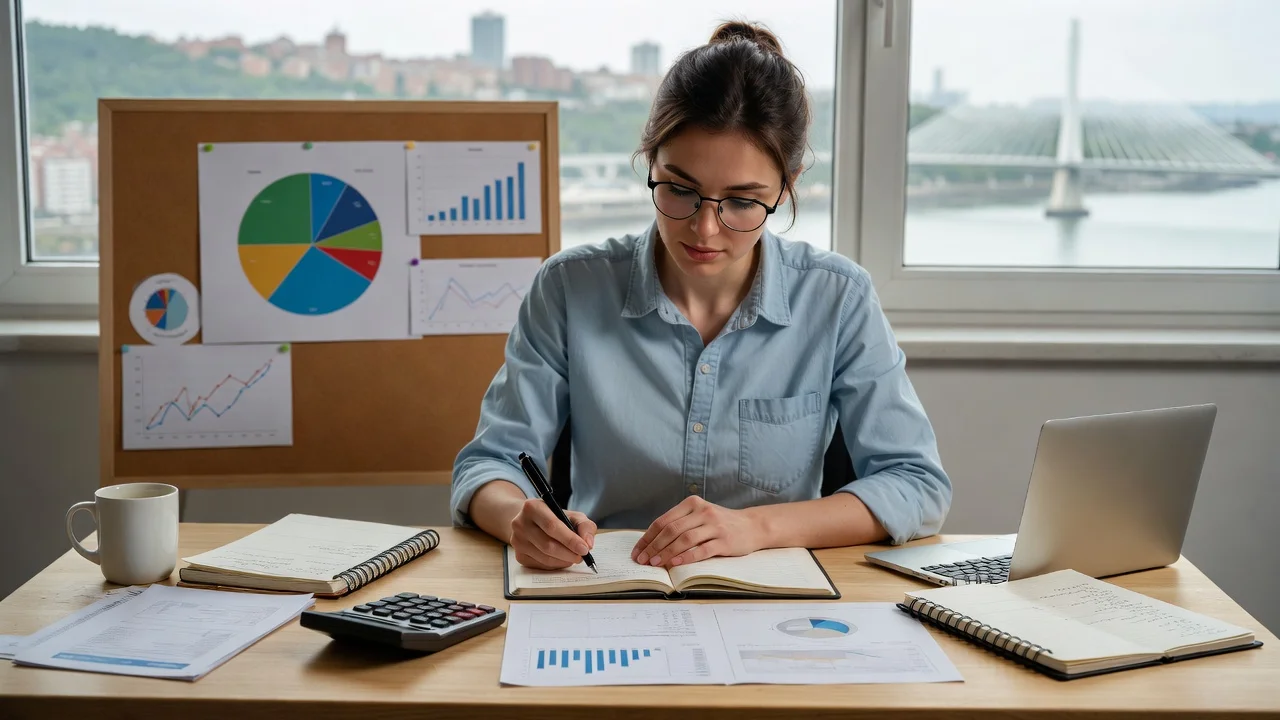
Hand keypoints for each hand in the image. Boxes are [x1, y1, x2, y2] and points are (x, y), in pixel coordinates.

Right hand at [509, 499, 596, 569]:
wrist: (531, 522)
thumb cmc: (554, 518)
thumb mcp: (572, 515)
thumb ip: (585, 525)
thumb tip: (588, 543)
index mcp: (532, 507)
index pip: (552, 526)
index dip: (570, 539)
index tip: (585, 549)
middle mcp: (520, 523)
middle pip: (548, 545)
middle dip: (569, 553)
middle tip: (582, 556)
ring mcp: (517, 541)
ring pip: (545, 557)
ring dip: (563, 561)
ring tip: (574, 557)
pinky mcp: (519, 555)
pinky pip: (541, 565)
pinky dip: (556, 565)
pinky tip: (562, 559)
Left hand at [631, 496, 764, 567]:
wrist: (752, 526)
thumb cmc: (720, 523)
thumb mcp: (700, 515)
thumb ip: (680, 523)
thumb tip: (652, 543)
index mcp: (692, 503)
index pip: (663, 521)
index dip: (648, 537)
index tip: (637, 551)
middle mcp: (702, 512)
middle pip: (671, 530)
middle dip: (653, 547)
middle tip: (642, 560)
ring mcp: (714, 526)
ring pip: (684, 539)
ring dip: (666, 553)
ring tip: (655, 564)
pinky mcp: (724, 541)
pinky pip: (701, 550)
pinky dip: (686, 557)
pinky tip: (675, 563)